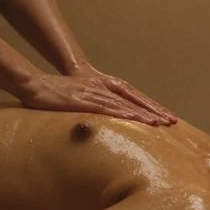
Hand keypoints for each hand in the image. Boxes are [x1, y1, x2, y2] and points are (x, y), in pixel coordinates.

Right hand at [18, 68, 175, 125]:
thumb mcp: (85, 102)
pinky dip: (118, 112)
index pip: (136, 99)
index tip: (170, 118)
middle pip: (134, 101)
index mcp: (108, 89)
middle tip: (172, 122)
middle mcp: (104, 89)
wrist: (36, 84)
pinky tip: (130, 117)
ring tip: (157, 123)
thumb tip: (112, 126)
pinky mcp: (81, 100)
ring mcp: (94, 93)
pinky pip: (103, 106)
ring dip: (140, 113)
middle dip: (154, 111)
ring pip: (123, 104)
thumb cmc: (61, 95)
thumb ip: (100, 110)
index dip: (153, 108)